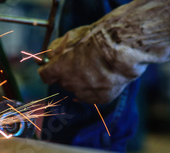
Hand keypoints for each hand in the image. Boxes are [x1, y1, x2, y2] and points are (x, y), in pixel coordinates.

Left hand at [38, 0, 169, 104]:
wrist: (123, 47)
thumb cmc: (98, 38)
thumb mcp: (71, 37)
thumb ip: (56, 49)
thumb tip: (49, 57)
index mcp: (60, 69)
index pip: (46, 75)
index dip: (49, 70)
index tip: (52, 68)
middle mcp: (70, 84)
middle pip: (64, 82)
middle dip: (70, 73)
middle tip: (84, 61)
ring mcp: (85, 93)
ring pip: (79, 90)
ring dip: (84, 82)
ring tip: (98, 68)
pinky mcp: (101, 98)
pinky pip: (94, 95)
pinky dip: (98, 88)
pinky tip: (106, 76)